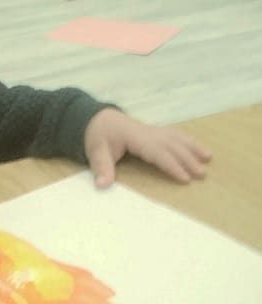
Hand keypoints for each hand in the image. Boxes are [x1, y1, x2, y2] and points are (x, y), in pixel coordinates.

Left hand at [84, 108, 210, 187]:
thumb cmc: (98, 136)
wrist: (97, 118)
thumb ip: (101, 167)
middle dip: (187, 159)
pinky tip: (199, 147)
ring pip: (176, 138)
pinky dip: (188, 140)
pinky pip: (175, 135)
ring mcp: (153, 130)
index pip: (157, 152)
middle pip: (171, 145)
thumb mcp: (95, 151)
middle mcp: (148, 132)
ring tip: (208, 158)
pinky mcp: (155, 131)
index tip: (185, 177)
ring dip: (192, 147)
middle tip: (202, 174)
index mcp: (135, 137)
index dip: (171, 165)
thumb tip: (103, 185)